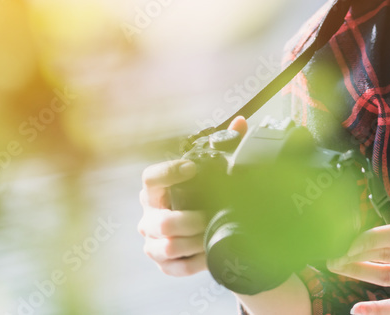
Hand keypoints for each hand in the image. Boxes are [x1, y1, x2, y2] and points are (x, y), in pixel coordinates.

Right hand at [138, 116, 247, 276]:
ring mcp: (153, 242)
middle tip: (212, 215)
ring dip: (196, 241)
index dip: (169, 172)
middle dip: (192, 219)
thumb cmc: (202, 198)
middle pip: (162, 221)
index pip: (150, 178)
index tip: (193, 167)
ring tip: (213, 233)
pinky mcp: (163, 264)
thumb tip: (241, 122)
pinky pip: (177, 267)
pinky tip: (210, 252)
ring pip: (169, 246)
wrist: (199, 235)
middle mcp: (148, 216)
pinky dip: (197, 261)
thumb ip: (226, 145)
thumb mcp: (211, 174)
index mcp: (154, 191)